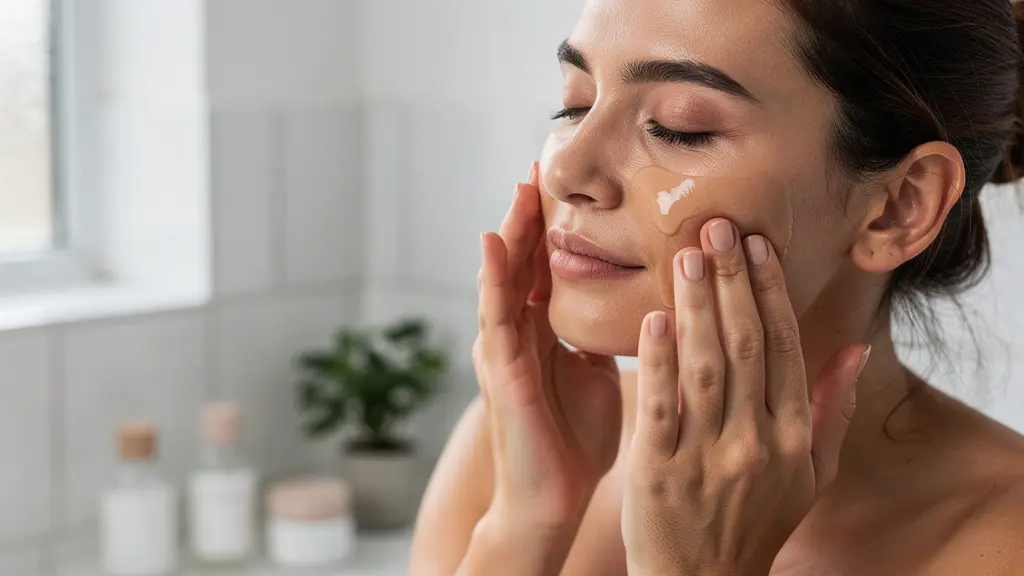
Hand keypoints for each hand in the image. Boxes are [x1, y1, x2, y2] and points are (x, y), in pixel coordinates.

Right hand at [474, 163, 622, 532]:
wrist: (555, 496)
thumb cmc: (575, 437)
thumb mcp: (596, 371)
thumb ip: (601, 336)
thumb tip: (637, 304)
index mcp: (545, 330)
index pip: (548, 264)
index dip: (555, 223)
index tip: (568, 180)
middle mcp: (521, 332)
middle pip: (523, 260)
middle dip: (530, 214)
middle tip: (540, 162)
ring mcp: (505, 348)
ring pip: (504, 278)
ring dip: (510, 232)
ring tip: (520, 187)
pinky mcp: (501, 370)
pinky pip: (495, 316)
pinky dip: (492, 278)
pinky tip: (492, 243)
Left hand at [621, 218, 870, 575]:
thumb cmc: (757, 520)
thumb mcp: (811, 475)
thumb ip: (833, 410)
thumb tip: (856, 348)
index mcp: (792, 436)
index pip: (782, 348)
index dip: (770, 293)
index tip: (757, 246)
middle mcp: (755, 442)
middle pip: (744, 346)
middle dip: (732, 282)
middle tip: (716, 228)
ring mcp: (706, 456)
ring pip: (704, 367)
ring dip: (697, 306)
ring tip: (687, 256)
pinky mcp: (658, 471)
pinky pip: (661, 407)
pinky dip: (659, 361)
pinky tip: (655, 318)